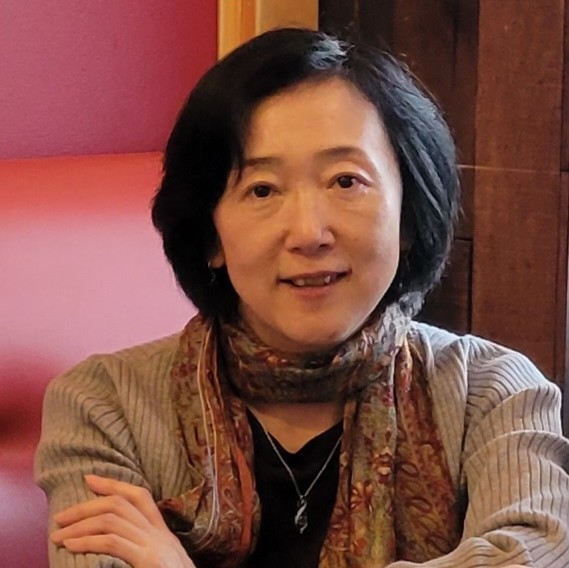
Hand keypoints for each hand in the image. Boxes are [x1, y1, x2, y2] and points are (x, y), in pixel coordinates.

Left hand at [51, 474, 195, 567]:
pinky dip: (88, 541)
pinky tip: (71, 546)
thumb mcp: (160, 564)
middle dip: (87, 506)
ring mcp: (155, 545)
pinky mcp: (148, 560)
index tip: (90, 480)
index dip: (114, 485)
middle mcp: (161, 534)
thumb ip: (143, 551)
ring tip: (58, 535)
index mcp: (163, 534)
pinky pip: (113, 542)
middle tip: (61, 516)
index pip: (140, 497)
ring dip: (80, 525)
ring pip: (113, 520)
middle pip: (121, 504)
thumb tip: (112, 542)